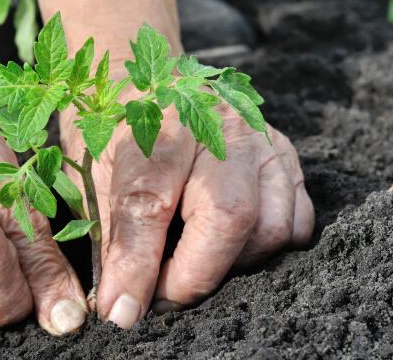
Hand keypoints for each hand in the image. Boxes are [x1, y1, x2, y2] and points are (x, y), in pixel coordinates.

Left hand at [60, 85, 313, 328]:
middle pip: (229, 215)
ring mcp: (260, 138)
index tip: (122, 311)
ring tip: (195, 263)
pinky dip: (267, 248)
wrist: (153, 80)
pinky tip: (232, 246)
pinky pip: (297, 220)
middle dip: (195, 275)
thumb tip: (120, 307)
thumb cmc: (118, 130)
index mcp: (156, 121)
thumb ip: (112, 235)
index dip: (136, 266)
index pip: (149, 202)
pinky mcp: (286, 153)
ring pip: (270, 225)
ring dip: (232, 265)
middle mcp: (217, 123)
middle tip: (162, 295)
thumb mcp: (95, 172)